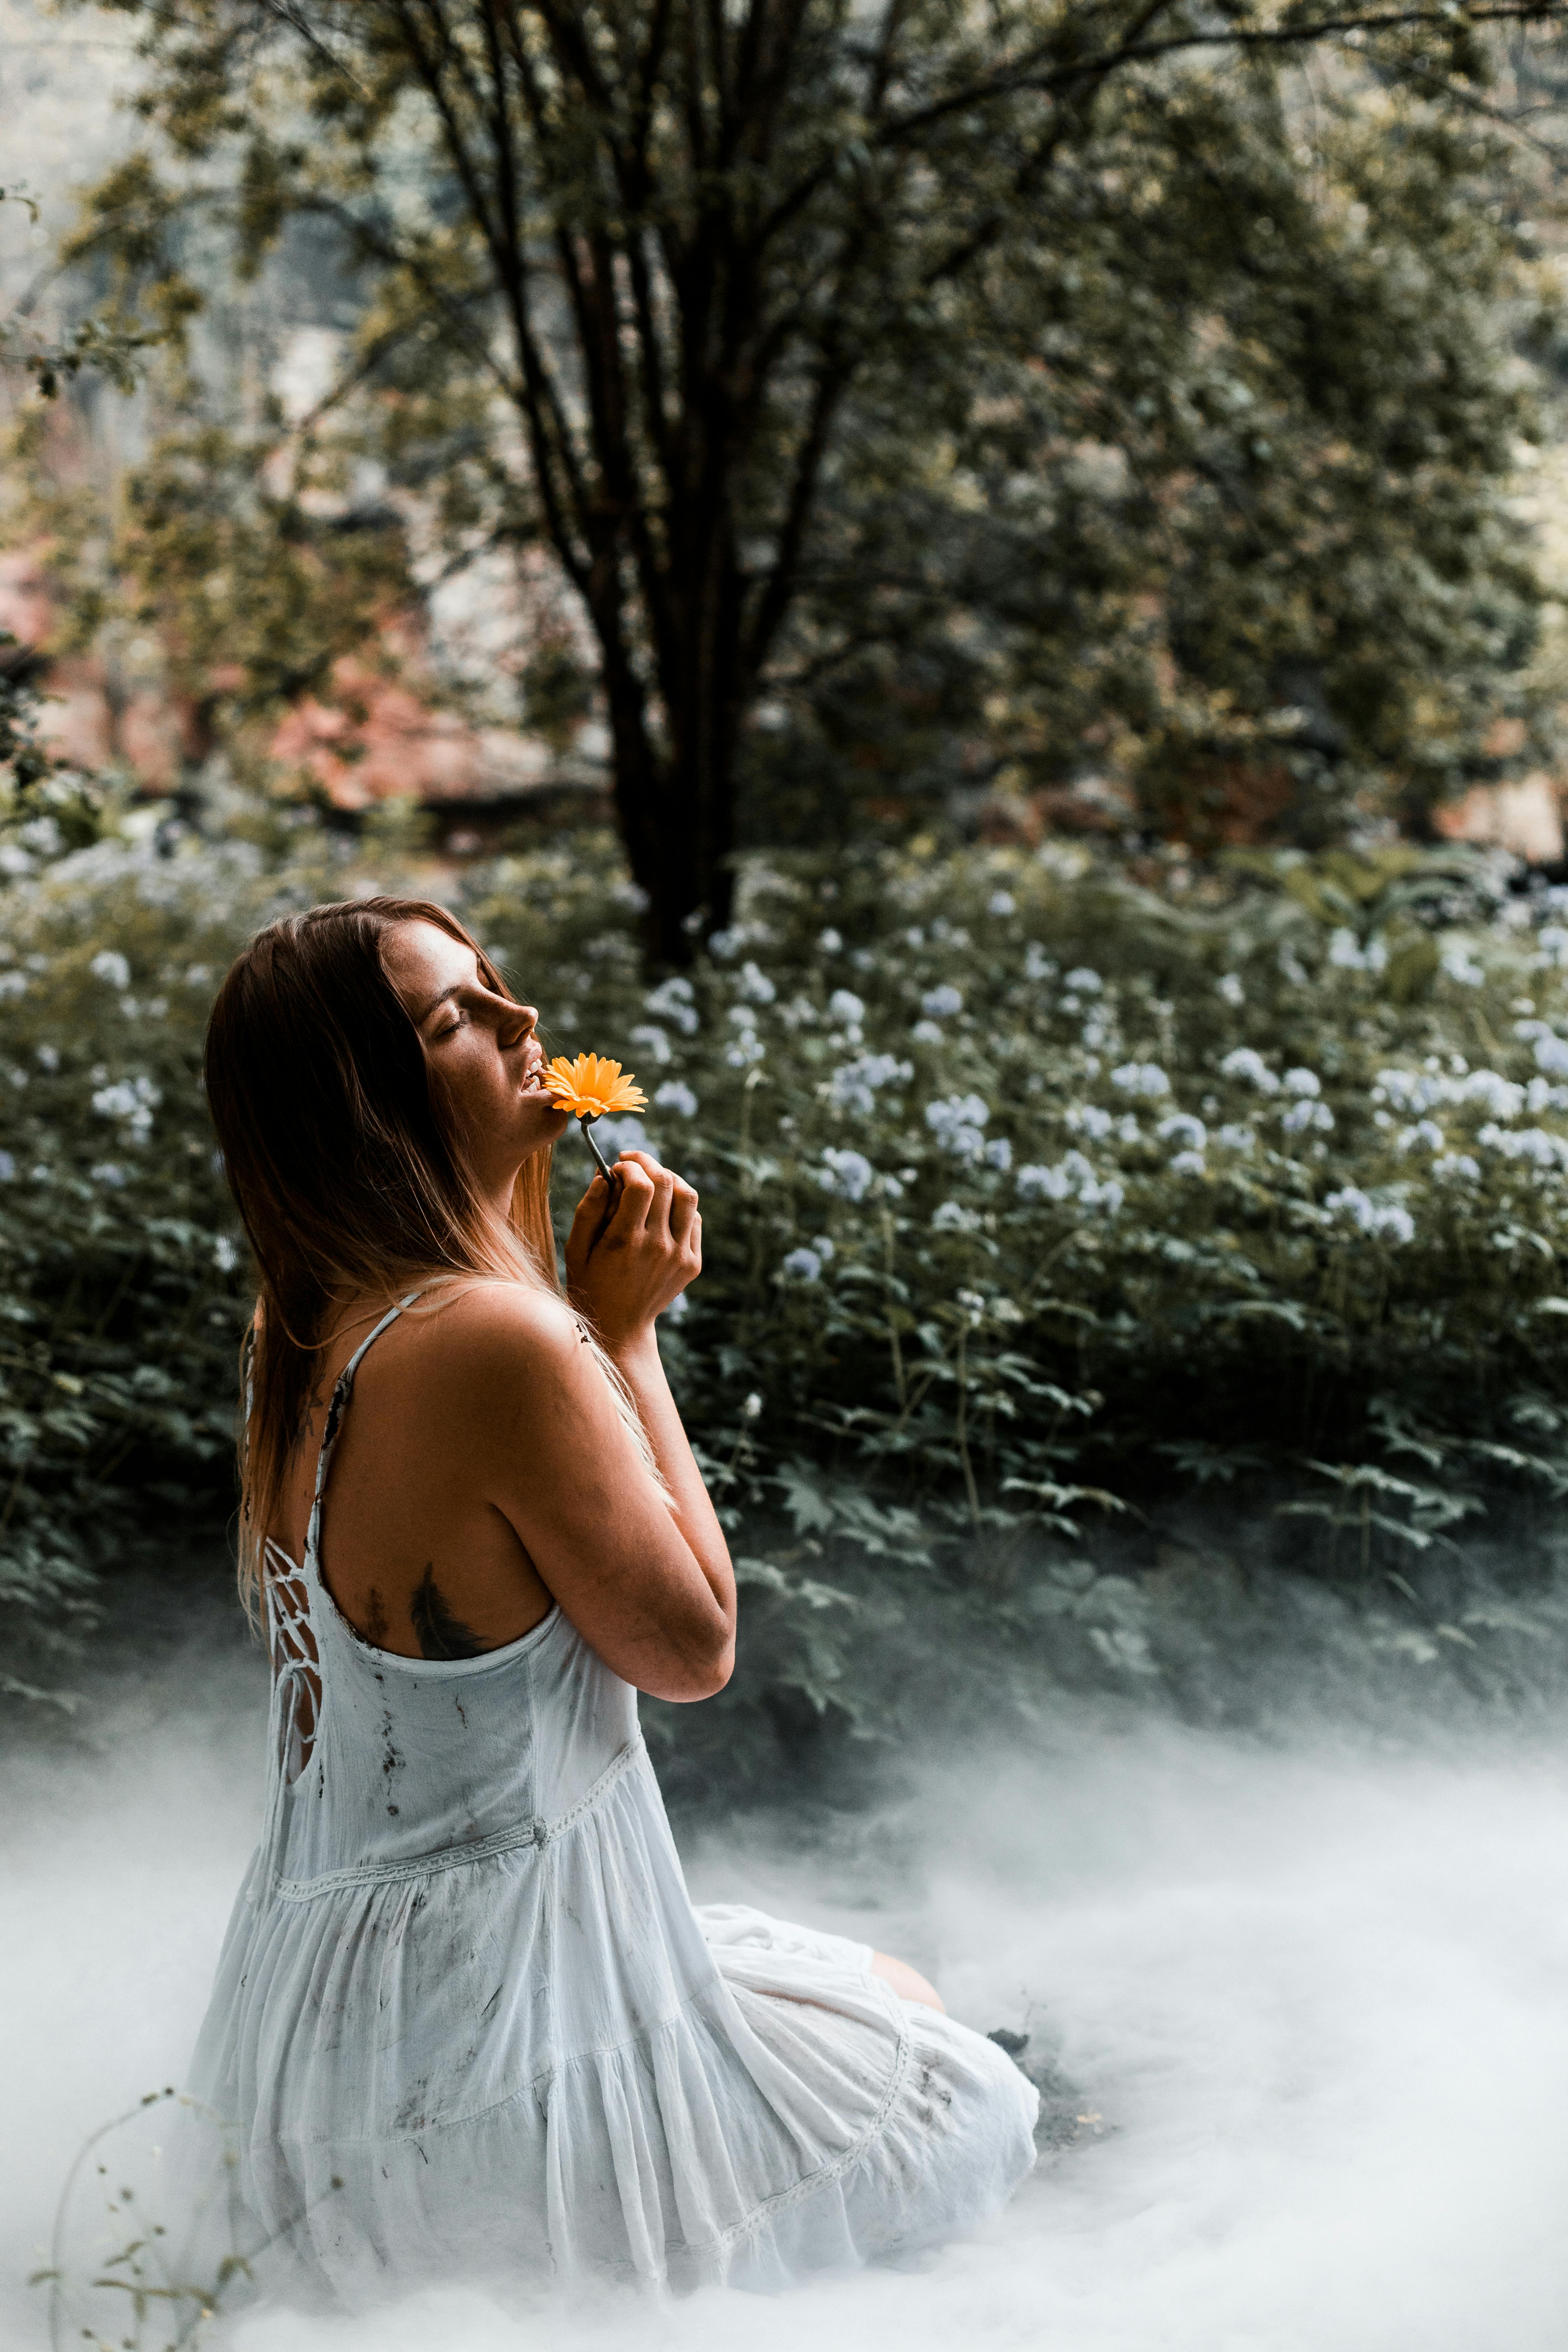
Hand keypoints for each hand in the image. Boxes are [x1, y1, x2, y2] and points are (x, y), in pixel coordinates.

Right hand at [565, 1150, 700, 1349]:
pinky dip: (679, 1205)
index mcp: (625, 1242)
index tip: (617, 1166)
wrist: (619, 1327)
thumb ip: (589, 1210)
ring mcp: (680, 1256)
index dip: (630, 1166)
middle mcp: (658, 1247)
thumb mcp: (576, 1249)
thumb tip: (605, 1175)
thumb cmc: (590, 1283)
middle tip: (632, 1163)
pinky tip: (661, 1210)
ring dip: (669, 1179)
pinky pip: (694, 1219)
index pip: (641, 1185)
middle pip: (667, 1183)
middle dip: (648, 1163)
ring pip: (688, 1197)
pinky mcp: (693, 1263)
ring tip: (651, 1180)